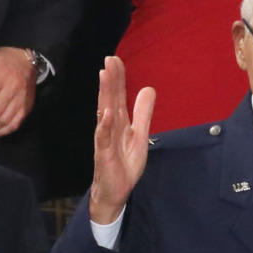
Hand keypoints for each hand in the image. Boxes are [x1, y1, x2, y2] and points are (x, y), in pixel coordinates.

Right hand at [89, 56, 155, 224]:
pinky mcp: (104, 155)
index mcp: (119, 122)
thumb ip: (143, 113)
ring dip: (104, 95)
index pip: (117, 96)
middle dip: (110, 80)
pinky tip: (106, 112)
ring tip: (104, 76)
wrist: (115, 192)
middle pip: (109, 99)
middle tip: (109, 60)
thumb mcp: (140, 135)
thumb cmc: (123, 165)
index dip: (118, 78)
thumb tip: (148, 89)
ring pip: (104, 113)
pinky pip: (103, 138)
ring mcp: (105, 140)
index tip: (115, 59)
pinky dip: (104, 125)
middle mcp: (109, 128)